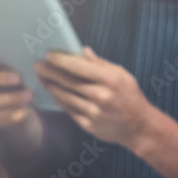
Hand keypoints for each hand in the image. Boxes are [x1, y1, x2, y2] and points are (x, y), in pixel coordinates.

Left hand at [34, 47, 153, 147]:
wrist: (139, 127)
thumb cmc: (131, 97)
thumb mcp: (122, 75)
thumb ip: (101, 64)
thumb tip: (82, 51)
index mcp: (110, 79)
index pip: (78, 66)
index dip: (60, 60)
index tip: (48, 55)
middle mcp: (101, 96)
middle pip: (68, 81)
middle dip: (50, 72)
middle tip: (38, 66)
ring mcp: (94, 112)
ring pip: (65, 97)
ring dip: (51, 87)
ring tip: (42, 79)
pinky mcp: (89, 125)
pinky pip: (69, 110)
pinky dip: (60, 101)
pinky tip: (54, 94)